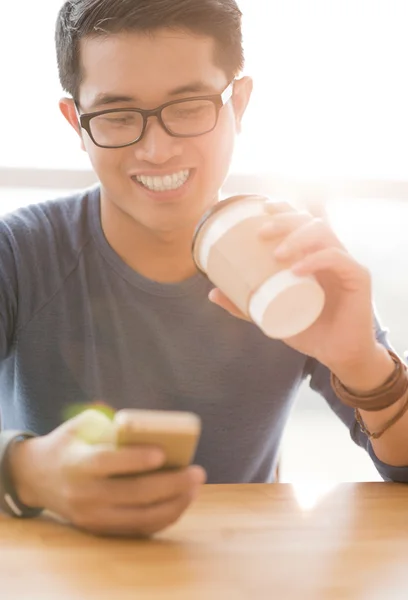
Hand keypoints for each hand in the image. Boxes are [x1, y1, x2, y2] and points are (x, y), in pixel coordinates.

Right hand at [8, 411, 205, 536]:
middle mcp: (84, 494)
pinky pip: (138, 529)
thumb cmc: (69, 443)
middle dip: (171, 484)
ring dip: (174, 504)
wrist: (37, 478)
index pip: (107, 463)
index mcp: (78, 463)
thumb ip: (109, 420)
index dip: (135, 459)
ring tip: (194, 487)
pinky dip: (163, 517)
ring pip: (140, 517)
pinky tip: (181, 502)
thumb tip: (146, 424)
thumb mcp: (81, 424)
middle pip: (133, 494)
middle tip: (197, 472)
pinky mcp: (100, 529)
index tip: (162, 453)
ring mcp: (92, 517)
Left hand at [209, 206, 378, 371]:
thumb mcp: (270, 314)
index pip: (300, 220)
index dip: (283, 208)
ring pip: (325, 234)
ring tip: (276, 253)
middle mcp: (330, 252)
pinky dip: (317, 260)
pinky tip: (298, 269)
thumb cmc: (308, 329)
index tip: (261, 209)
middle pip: (310, 221)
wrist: (337, 354)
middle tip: (261, 233)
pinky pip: (339, 260)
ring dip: (298, 237)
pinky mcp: (359, 278)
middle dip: (284, 220)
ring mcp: (345, 263)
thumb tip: (212, 292)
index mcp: (312, 253)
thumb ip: (244, 305)